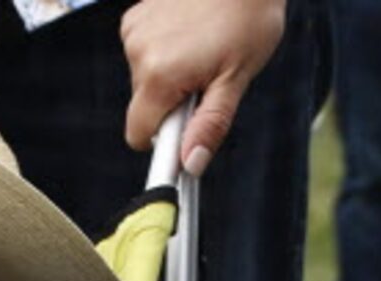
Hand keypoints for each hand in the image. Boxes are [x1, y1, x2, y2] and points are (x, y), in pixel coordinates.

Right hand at [117, 0, 287, 176]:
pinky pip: (145, 55)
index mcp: (159, 74)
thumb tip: (192, 163)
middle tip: (208, 80)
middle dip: (174, 105)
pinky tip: (190, 36)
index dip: (164, 144)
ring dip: (171, 77)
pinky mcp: (134, 18)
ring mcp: (134, 32)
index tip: (186, 138)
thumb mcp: (236, 79)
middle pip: (146, 107)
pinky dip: (165, 54)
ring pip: (147, 82)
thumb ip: (210, 125)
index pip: (139, 134)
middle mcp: (138, 53)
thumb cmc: (247, 19)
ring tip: (203, 51)